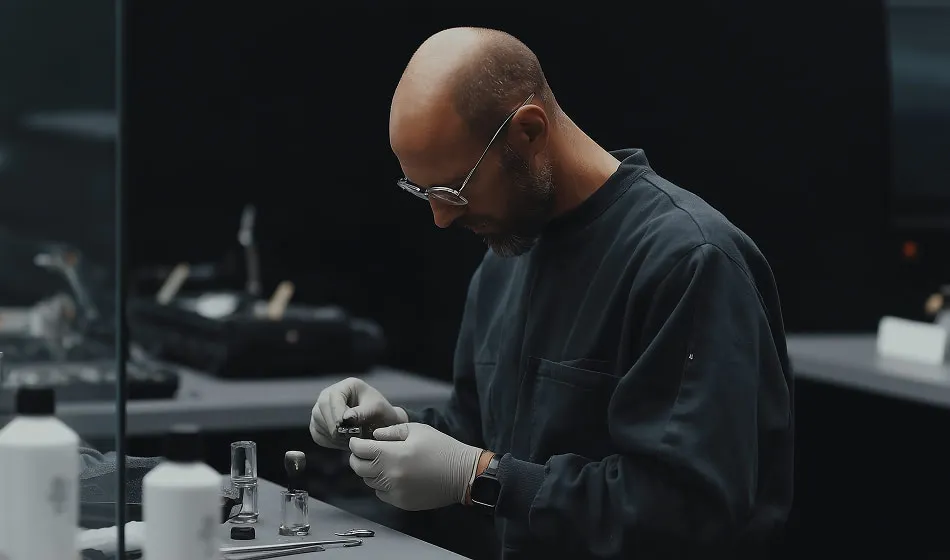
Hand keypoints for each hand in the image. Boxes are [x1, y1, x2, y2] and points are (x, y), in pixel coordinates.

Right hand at [309, 377, 407, 449]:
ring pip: (317, 421)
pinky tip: (342, 442)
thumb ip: (363, 412)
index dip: (336, 412)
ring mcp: (322, 408)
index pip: (333, 396)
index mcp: (346, 386)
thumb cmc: (381, 414)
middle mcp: (330, 394)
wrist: (380, 425)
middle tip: (345, 437)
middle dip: (332, 426)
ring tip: (348, 440)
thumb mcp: (378, 410)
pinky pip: (316, 433)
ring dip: (332, 435)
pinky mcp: (319, 423)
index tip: (342, 425)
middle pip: (321, 408)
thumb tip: (346, 418)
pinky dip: (328, 440)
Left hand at [348, 423, 480, 510]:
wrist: (462, 474)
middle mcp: (390, 476)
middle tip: (362, 452)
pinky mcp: (401, 502)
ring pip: (369, 482)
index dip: (355, 444)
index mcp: (393, 455)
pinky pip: (381, 493)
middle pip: (359, 469)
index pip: (361, 450)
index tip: (356, 441)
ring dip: (370, 471)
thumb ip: (392, 431)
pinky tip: (392, 476)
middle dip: (357, 458)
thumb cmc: (441, 448)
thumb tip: (375, 436)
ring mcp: (395, 492)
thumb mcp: (418, 430)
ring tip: (380, 463)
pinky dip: (381, 484)